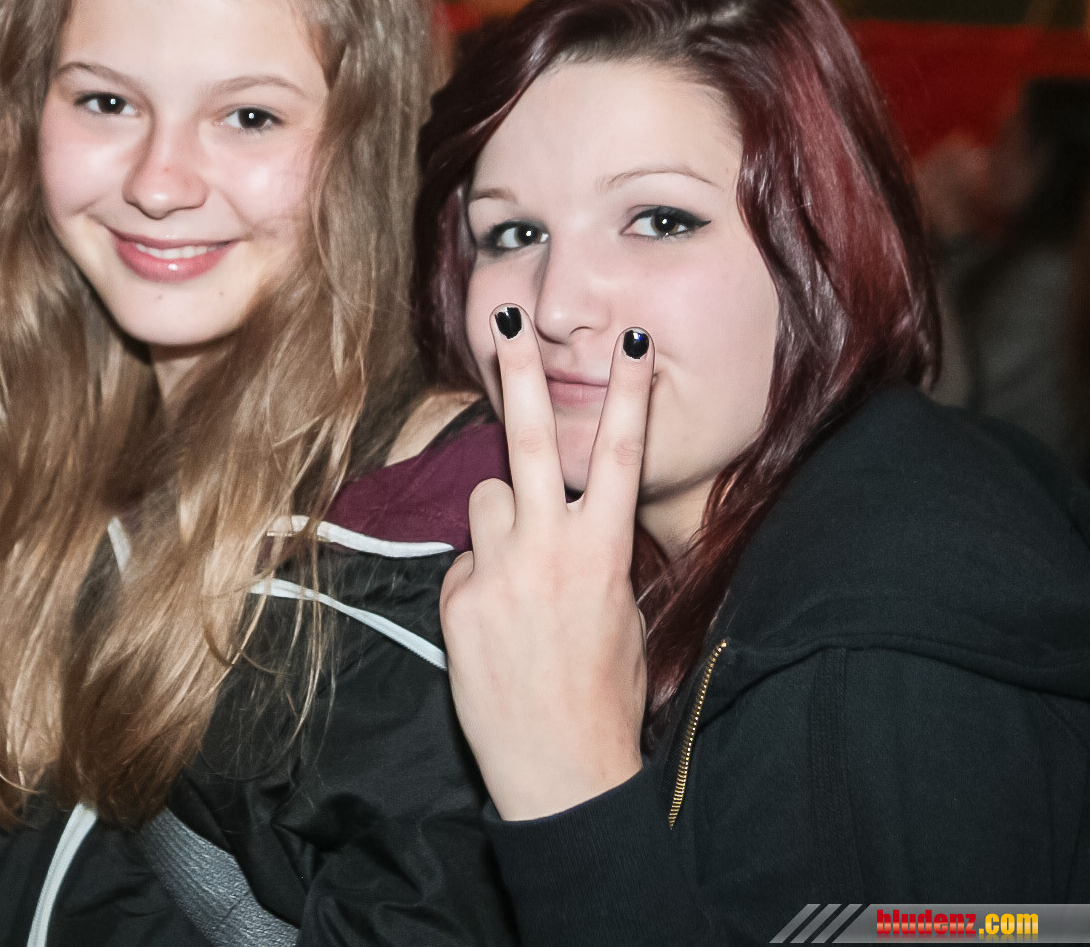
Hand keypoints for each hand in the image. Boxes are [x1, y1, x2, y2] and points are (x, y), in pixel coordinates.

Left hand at [440, 306, 652, 821]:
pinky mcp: (457, 598)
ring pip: (486, 502)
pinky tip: (497, 627)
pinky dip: (480, 579)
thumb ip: (593, 556)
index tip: (632, 342)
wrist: (559, 767)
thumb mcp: (622, 615)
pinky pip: (466, 562)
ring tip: (522, 579)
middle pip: (528, 440)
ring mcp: (496, 570)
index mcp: (603, 551)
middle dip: (519, 375)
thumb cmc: (604, 696)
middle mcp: (547, 548)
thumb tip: (571, 526)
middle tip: (508, 322)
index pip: (619, 455)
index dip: (629, 394)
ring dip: (500, 522)